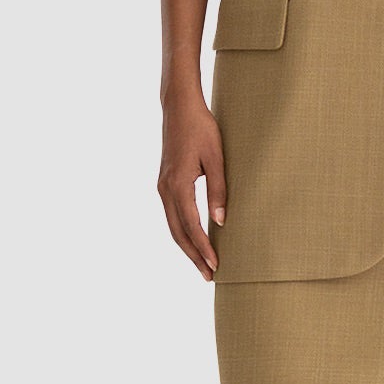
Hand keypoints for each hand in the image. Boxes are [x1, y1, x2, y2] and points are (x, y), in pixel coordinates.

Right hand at [158, 92, 226, 280]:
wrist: (179, 107)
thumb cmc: (201, 128)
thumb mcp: (216, 157)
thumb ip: (219, 190)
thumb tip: (221, 222)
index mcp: (178, 184)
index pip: (191, 225)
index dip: (203, 248)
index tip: (215, 266)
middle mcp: (165, 189)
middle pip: (178, 233)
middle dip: (194, 256)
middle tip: (209, 276)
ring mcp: (162, 186)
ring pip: (173, 226)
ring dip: (187, 247)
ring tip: (203, 265)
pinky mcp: (165, 183)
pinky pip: (172, 215)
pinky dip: (182, 232)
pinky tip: (194, 240)